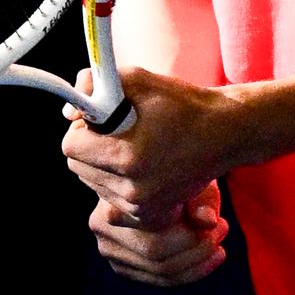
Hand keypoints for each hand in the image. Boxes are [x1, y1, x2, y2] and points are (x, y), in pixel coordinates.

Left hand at [60, 65, 235, 223]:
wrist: (224, 134)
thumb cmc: (182, 104)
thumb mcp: (137, 80)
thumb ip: (96, 85)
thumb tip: (69, 111)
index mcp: (126, 157)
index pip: (71, 148)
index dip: (81, 128)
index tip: (100, 119)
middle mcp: (131, 188)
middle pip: (78, 168)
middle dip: (89, 147)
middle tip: (115, 131)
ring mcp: (140, 205)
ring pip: (94, 183)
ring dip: (102, 165)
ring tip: (133, 146)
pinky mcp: (149, 214)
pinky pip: (112, 197)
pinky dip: (117, 181)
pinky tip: (140, 165)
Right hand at [87, 179, 228, 287]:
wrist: (150, 172)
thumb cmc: (175, 170)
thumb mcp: (194, 176)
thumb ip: (202, 197)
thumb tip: (208, 221)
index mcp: (113, 197)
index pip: (157, 230)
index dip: (194, 234)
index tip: (220, 224)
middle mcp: (101, 226)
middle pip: (155, 254)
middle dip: (197, 250)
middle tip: (223, 231)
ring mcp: (107, 248)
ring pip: (159, 271)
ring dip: (197, 263)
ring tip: (218, 244)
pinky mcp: (120, 264)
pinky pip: (158, 279)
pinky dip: (188, 273)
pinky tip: (208, 259)